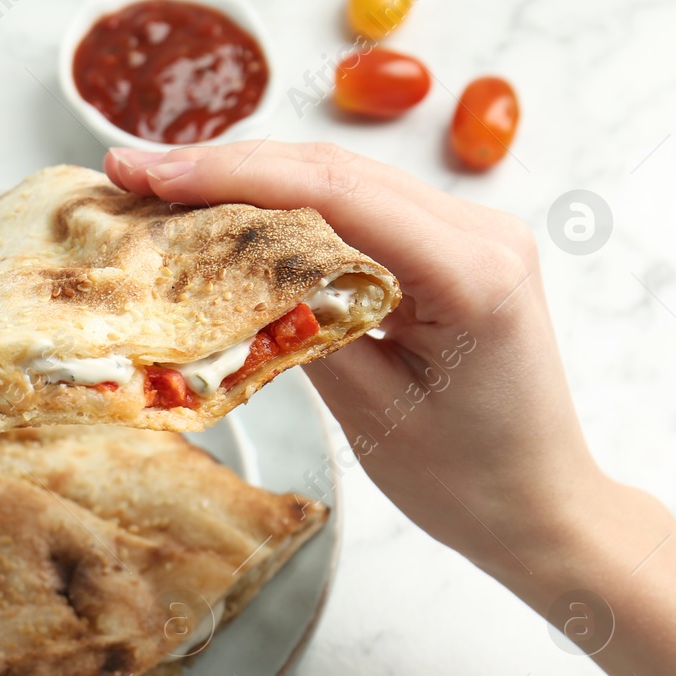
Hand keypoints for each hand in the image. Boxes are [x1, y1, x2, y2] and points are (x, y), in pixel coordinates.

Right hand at [108, 142, 675, 675]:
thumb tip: (222, 270)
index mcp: (471, 273)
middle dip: (225, 166)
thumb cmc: (468, 482)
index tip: (145, 174)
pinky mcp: (458, 244)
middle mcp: (483, 231)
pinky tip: (231, 210)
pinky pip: (362, 207)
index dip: (228, 175)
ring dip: (251, 179)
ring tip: (163, 187)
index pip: (331, 194)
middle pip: (334, 170)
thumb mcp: (371, 413)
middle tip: (131, 171)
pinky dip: (290, 206)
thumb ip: (301, 329)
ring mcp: (476, 231)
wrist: (544, 509)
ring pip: (344, 179)